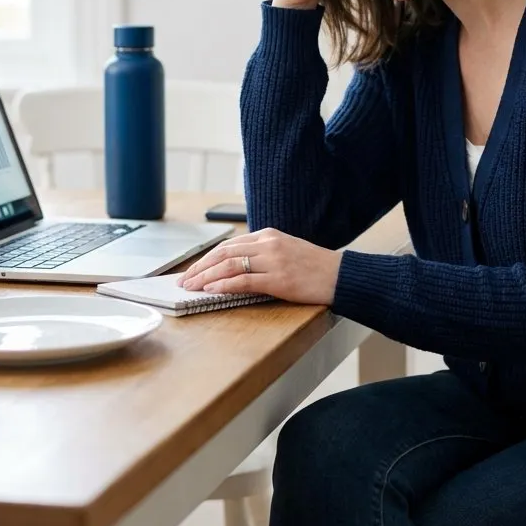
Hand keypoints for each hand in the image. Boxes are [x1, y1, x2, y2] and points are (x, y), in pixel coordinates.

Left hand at [177, 227, 342, 304]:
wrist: (341, 275)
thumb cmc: (315, 267)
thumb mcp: (286, 251)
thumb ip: (262, 255)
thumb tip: (234, 269)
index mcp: (268, 235)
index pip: (228, 245)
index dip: (207, 259)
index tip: (193, 270)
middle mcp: (268, 244)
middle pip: (223, 253)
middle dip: (200, 268)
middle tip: (184, 280)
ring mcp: (273, 260)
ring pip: (229, 265)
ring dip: (205, 277)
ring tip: (191, 287)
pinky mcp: (279, 279)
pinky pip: (244, 280)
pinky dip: (224, 285)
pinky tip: (211, 290)